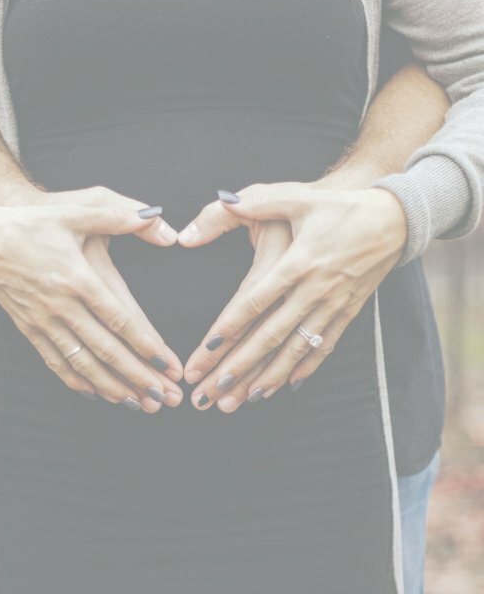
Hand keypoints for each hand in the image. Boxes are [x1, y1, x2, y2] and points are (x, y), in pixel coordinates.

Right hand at [0, 185, 182, 412]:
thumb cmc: (34, 223)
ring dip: (113, 388)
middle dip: (138, 377)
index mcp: (77, 278)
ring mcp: (44, 322)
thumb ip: (121, 215)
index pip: (120, 320)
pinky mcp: (29, 330)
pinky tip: (97, 395)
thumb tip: (163, 225)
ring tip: (140, 405)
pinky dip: (78, 382)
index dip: (147, 346)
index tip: (169, 366)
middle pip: (106, 350)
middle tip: (165, 398)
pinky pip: (56, 363)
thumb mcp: (77, 209)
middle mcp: (62, 306)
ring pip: (83, 364)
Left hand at [180, 181, 406, 407]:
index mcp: (297, 262)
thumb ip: (252, 203)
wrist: (395, 218)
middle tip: (210, 394)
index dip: (226, 330)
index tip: (203, 354)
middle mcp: (314, 290)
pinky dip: (304, 368)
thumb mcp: (295, 196)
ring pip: (294, 349)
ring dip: (266, 378)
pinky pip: (323, 347)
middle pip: (268, 336)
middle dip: (237, 367)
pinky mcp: (348, 312)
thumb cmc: (339, 205)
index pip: (253, 303)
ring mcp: (332, 305)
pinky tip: (286, 386)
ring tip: (239, 401)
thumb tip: (214, 208)